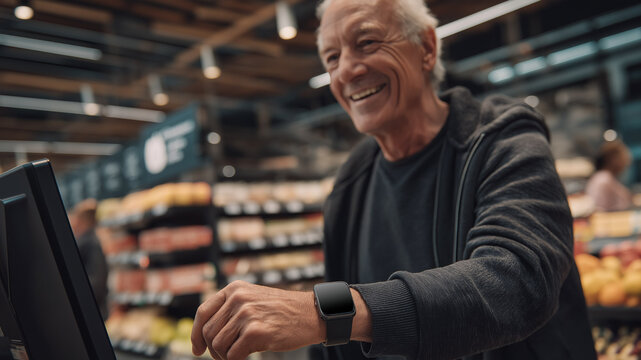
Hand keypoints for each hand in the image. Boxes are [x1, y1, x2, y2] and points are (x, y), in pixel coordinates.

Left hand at [191, 280, 323, 359]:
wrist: (310, 314)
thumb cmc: (282, 311)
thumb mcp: (254, 299)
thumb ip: (231, 309)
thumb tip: (204, 335)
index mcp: (234, 289)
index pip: (203, 313)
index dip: (196, 334)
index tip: (198, 349)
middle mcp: (238, 299)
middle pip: (208, 332)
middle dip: (213, 349)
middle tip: (226, 356)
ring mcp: (246, 314)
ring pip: (218, 346)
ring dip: (225, 357)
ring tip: (239, 354)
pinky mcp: (255, 332)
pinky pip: (232, 356)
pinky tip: (248, 356)